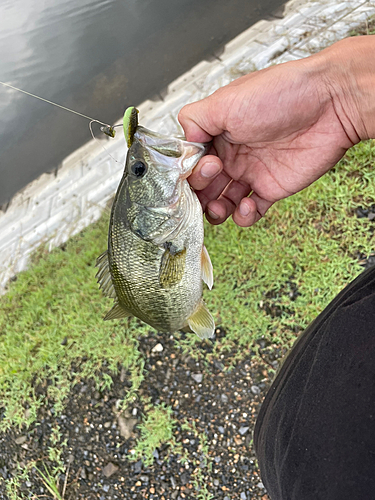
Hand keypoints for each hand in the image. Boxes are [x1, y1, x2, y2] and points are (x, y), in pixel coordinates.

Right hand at [179, 41, 361, 226]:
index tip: (196, 169)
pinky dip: (243, 216)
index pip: (191, 162)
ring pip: (221, 203)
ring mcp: (250, 173)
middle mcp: (232, 154)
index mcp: (218, 134)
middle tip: (211, 179)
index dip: (188, 171)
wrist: (329, 104)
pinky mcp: (270, 189)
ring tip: (220, 207)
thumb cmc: (282, 94)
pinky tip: (248, 205)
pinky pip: (249, 212)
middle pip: (202, 186)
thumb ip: (195, 120)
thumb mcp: (226, 100)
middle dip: (198, 192)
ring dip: (214, 211)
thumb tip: (183, 145)